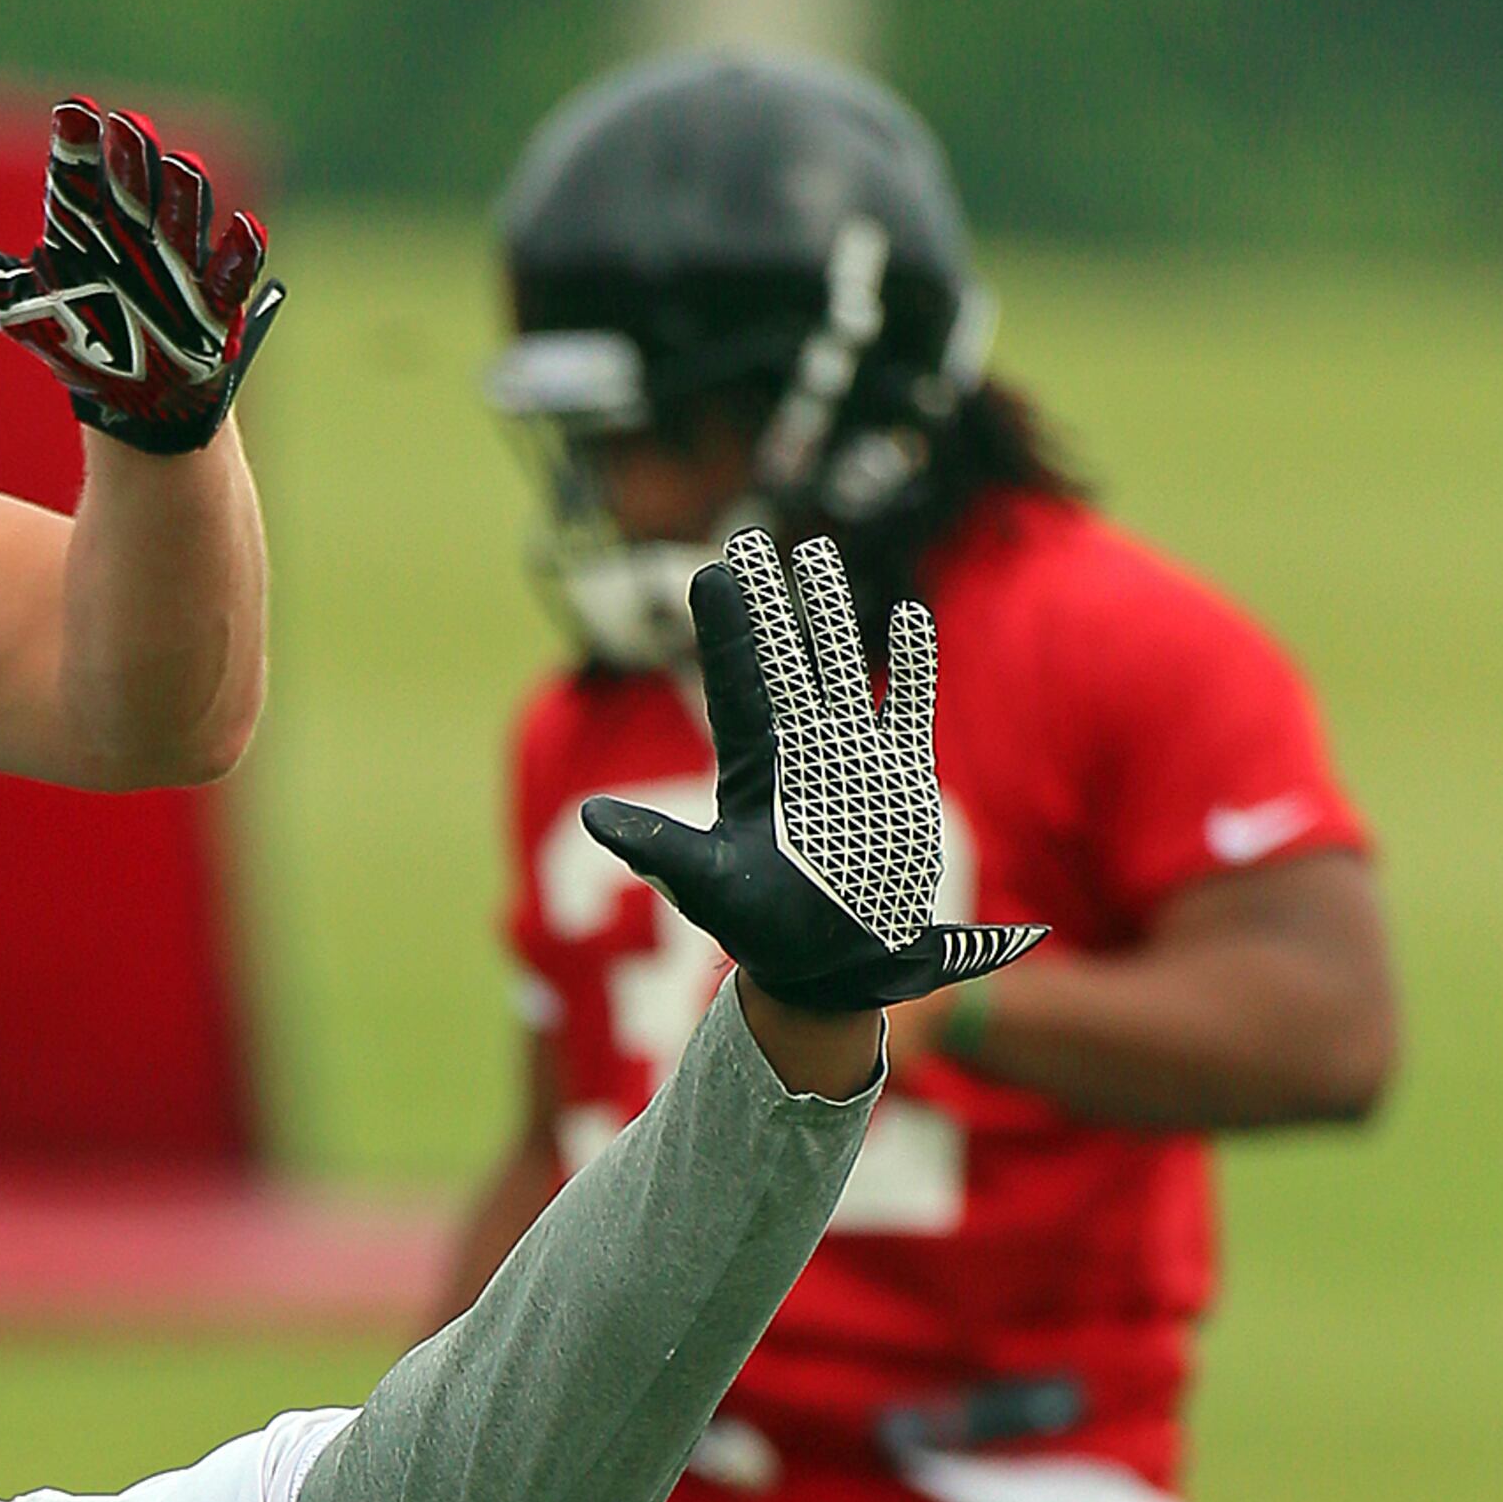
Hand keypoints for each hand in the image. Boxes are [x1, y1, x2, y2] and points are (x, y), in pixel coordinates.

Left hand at [0, 99, 281, 452]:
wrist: (132, 390)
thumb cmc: (75, 331)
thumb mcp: (11, 302)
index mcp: (86, 222)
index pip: (81, 172)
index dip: (79, 144)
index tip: (72, 111)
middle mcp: (135, 231)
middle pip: (134, 186)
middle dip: (131, 159)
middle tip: (123, 126)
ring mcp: (178, 263)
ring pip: (185, 216)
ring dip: (182, 193)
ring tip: (177, 164)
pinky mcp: (215, 305)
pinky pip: (232, 272)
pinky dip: (237, 253)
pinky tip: (242, 230)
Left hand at [581, 531, 1044, 1012]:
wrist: (833, 964)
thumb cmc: (767, 930)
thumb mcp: (709, 886)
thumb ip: (657, 848)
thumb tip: (588, 817)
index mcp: (752, 767)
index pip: (734, 681)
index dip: (726, 626)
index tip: (710, 569)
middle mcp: (797, 751)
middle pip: (782, 659)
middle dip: (767, 601)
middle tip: (747, 537)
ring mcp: (849, 757)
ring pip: (839, 668)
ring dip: (828, 615)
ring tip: (816, 553)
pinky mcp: (899, 776)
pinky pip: (909, 706)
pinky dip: (914, 664)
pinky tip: (912, 613)